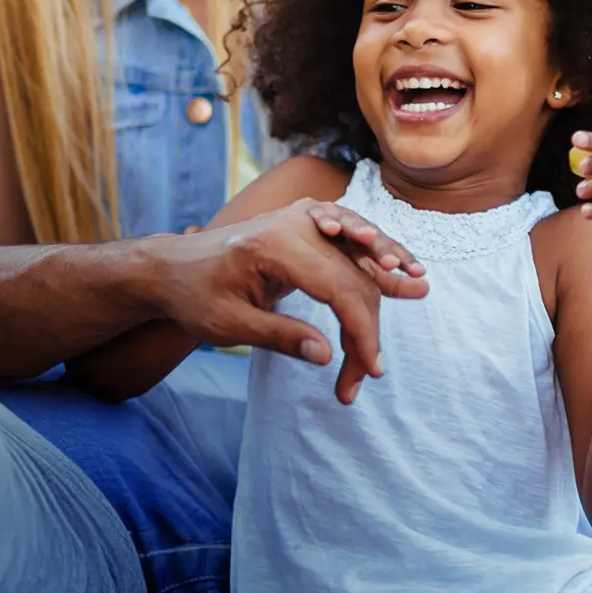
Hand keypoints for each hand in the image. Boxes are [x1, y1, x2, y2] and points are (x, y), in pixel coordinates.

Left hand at [151, 201, 427, 404]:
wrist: (172, 268)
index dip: (361, 333)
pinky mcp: (304, 224)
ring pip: (358, 246)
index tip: (369, 371)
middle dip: (368, 325)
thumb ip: (280, 337)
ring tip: (418, 284)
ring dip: (388, 268)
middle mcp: (294, 223)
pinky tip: (396, 263)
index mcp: (275, 245)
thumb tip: (327, 356)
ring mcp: (301, 219)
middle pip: (352, 275)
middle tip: (371, 373)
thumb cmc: (194, 297)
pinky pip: (348, 236)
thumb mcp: (228, 326)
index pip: (338, 289)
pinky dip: (373, 251)